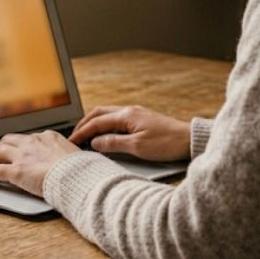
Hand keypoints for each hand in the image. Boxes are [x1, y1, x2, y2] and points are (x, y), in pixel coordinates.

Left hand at [0, 131, 79, 196]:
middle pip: (9, 140)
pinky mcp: (16, 171)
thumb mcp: (75, 154)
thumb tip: (71, 158)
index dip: (21, 145)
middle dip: (2, 146)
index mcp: (48, 137)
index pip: (29, 138)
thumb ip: (66, 154)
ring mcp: (23, 156)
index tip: (20, 149)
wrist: (77, 176)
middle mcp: (32, 142)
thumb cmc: (80, 169)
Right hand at [69, 105, 190, 161]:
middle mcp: (129, 111)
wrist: (189, 140)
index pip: (96, 122)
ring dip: (94, 123)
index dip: (81, 132)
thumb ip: (113, 143)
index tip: (71, 141)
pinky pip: (116, 119)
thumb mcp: (137, 147)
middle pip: (99, 113)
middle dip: (84, 123)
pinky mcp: (141, 119)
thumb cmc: (166, 144)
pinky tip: (104, 134)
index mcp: (126, 115)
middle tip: (74, 136)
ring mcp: (135, 114)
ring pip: (107, 114)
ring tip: (85, 135)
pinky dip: (105, 125)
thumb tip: (94, 142)